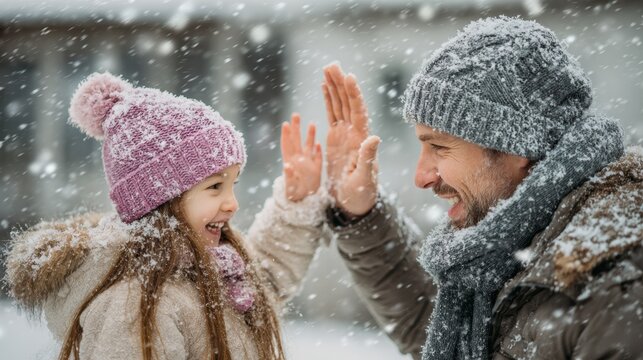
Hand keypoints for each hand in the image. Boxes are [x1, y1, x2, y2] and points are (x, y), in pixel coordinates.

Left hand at [280, 113, 322, 201]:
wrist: (303, 203)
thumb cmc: (293, 196)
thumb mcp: (290, 187)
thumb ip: (289, 176)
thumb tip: (287, 166)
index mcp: (291, 162)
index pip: (287, 146)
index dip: (286, 135)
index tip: (285, 124)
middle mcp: (298, 160)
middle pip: (297, 141)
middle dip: (296, 128)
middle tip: (295, 114)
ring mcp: (307, 164)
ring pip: (308, 146)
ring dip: (309, 135)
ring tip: (311, 123)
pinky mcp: (316, 169)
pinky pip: (317, 157)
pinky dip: (317, 150)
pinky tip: (317, 142)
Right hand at [322, 63, 379, 217]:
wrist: (353, 204)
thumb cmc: (361, 194)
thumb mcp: (365, 178)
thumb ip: (368, 158)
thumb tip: (375, 137)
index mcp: (361, 140)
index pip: (357, 111)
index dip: (353, 94)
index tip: (348, 77)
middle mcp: (355, 133)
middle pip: (347, 103)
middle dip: (340, 83)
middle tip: (332, 65)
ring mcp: (346, 135)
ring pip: (339, 105)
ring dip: (334, 87)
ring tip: (327, 69)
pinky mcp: (336, 139)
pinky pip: (332, 114)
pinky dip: (329, 100)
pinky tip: (324, 87)